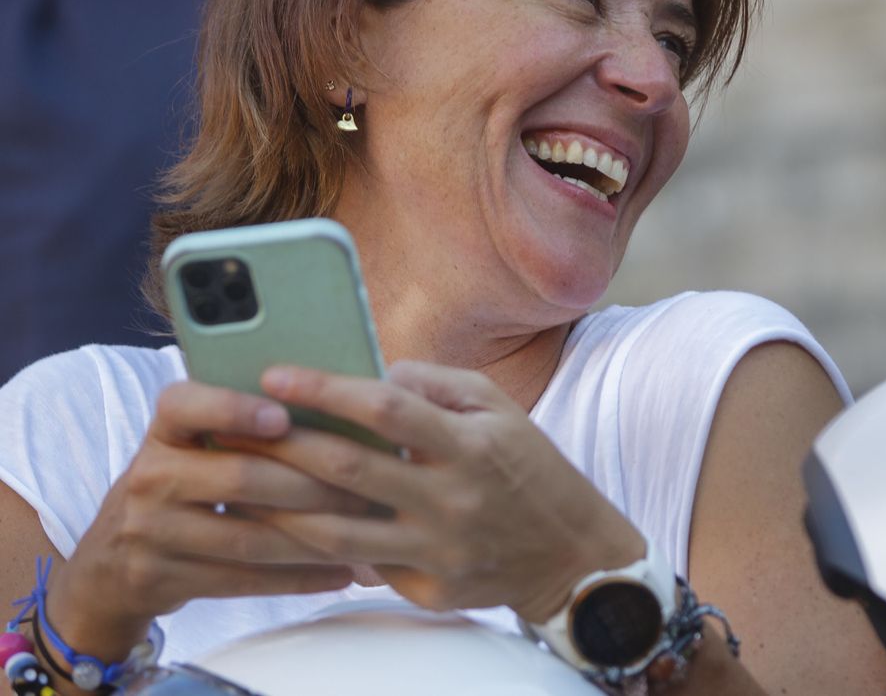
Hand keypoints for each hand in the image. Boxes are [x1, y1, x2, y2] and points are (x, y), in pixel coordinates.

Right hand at [51, 382, 362, 660]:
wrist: (112, 562)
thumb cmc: (185, 483)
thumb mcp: (194, 445)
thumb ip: (246, 424)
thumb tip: (341, 408)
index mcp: (164, 430)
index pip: (185, 404)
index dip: (233, 408)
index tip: (283, 416)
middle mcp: (149, 475)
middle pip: (240, 477)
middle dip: (311, 484)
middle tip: (366, 486)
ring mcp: (149, 532)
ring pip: (247, 537)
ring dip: (313, 538)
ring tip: (364, 531)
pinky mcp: (159, 579)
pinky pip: (241, 581)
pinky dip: (297, 578)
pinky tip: (340, 571)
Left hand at [252, 361, 644, 619]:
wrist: (572, 555)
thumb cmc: (529, 468)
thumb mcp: (500, 409)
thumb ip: (437, 384)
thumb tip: (373, 373)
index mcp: (472, 444)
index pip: (387, 408)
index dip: (326, 390)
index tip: (275, 374)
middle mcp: (453, 499)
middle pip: (348, 471)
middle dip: (283, 446)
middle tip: (234, 428)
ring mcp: (439, 551)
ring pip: (336, 534)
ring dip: (278, 509)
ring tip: (239, 485)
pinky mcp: (431, 591)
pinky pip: (362, 568)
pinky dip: (318, 550)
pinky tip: (282, 532)